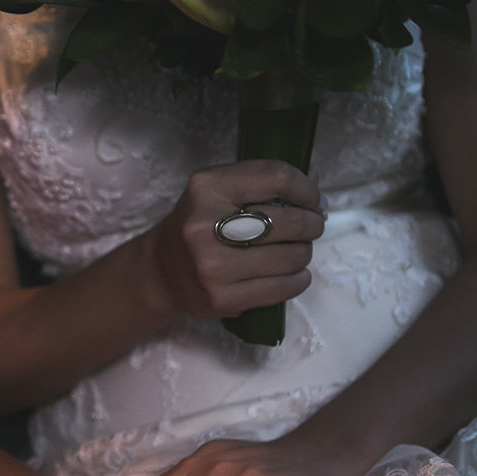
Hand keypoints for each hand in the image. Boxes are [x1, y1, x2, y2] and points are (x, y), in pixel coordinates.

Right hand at [145, 160, 324, 319]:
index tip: (315, 201)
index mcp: (206, 188)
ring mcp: (213, 266)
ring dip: (304, 253)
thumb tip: (317, 187)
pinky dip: (298, 280)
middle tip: (312, 227)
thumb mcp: (217, 191)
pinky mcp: (222, 298)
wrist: (160, 272)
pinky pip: (280, 288)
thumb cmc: (197, 225)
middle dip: (312, 224)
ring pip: (289, 257)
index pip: (277, 177)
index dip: (307, 189)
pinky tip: (295, 274)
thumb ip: (261, 183)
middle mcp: (206, 225)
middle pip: (289, 221)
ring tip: (298, 251)